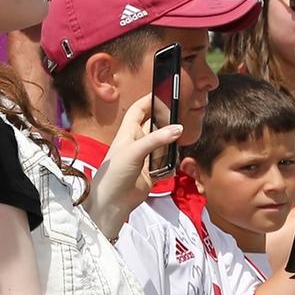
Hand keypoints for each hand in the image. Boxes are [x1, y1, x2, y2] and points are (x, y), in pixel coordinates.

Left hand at [91, 94, 182, 225]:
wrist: (112, 203)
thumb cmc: (114, 173)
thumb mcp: (134, 151)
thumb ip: (157, 139)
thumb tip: (179, 128)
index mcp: (128, 133)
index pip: (139, 110)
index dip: (149, 100)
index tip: (164, 91)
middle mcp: (137, 143)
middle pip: (155, 126)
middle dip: (167, 121)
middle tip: (183, 116)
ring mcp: (146, 158)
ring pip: (164, 145)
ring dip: (172, 144)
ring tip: (183, 140)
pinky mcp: (153, 173)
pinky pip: (167, 164)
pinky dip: (172, 164)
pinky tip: (175, 163)